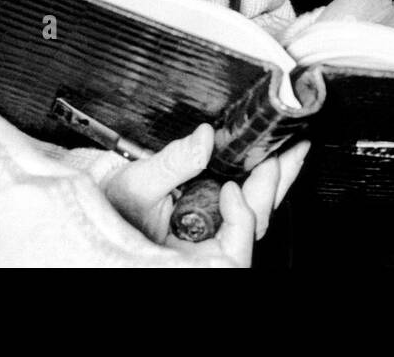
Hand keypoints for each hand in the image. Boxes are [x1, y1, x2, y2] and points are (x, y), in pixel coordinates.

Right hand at [100, 124, 309, 252]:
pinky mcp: (218, 215)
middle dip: (273, 186)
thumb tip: (203, 139)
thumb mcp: (137, 184)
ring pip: (257, 214)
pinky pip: (249, 202)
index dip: (241, 217)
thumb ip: (172, 163)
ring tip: (291, 149)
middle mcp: (208, 246)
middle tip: (288, 151)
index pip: (234, 248)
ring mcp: (216, 233)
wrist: (102, 201)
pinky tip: (272, 158)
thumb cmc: (113, 205)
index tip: (230, 188)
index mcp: (190, 254)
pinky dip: (262, 180)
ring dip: (275, 180)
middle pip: (255, 225)